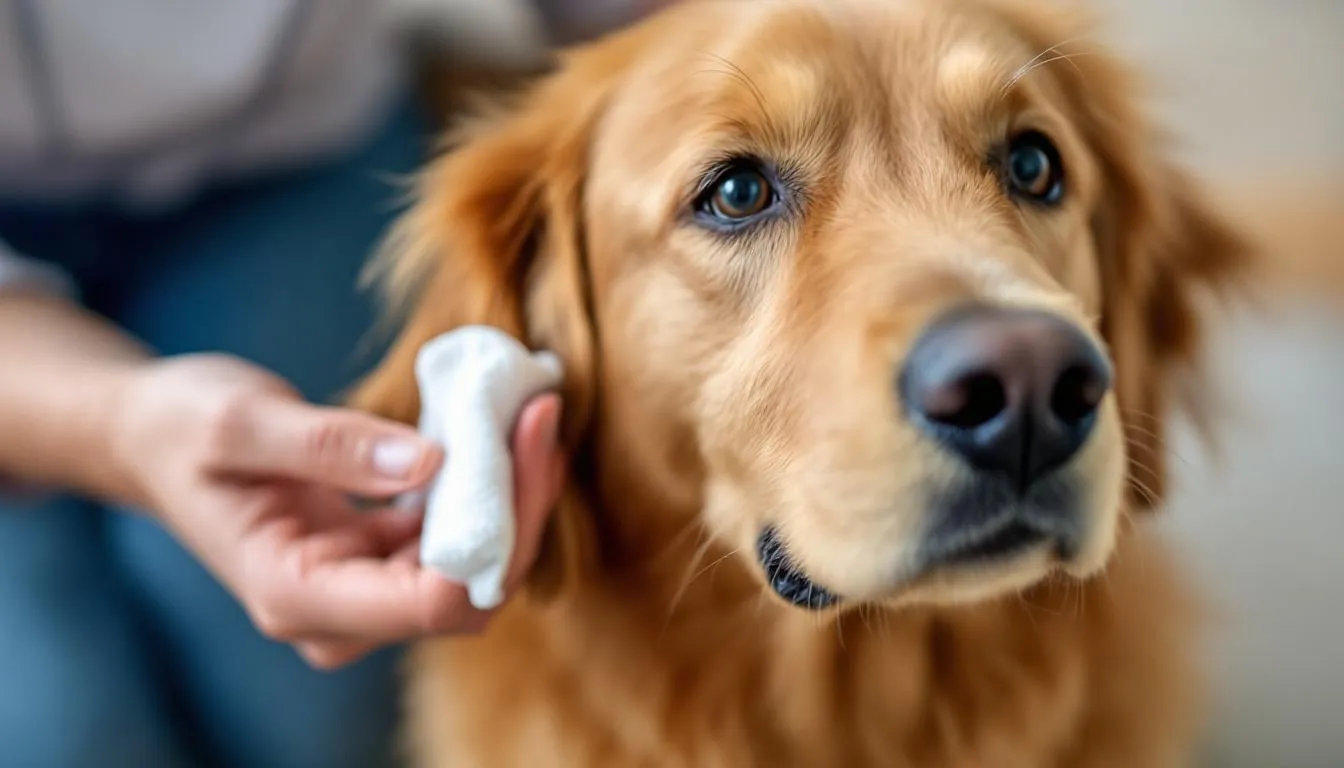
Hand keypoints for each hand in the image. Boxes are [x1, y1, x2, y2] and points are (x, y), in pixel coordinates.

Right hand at [109, 354, 563, 668]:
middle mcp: (337, 614)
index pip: (432, 601)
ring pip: (474, 571)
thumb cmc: (181, 427)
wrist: (151, 439)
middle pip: (469, 591)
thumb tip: (432, 460)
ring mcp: (362, 594)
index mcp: (295, 595)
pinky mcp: (380, 562)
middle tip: (540, 414)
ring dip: (513, 499)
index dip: (501, 527)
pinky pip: (455, 543)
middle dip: (521, 509)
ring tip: (529, 413)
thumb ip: (332, 446)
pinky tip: (501, 434)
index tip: (526, 437)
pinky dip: (488, 493)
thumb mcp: (241, 421)